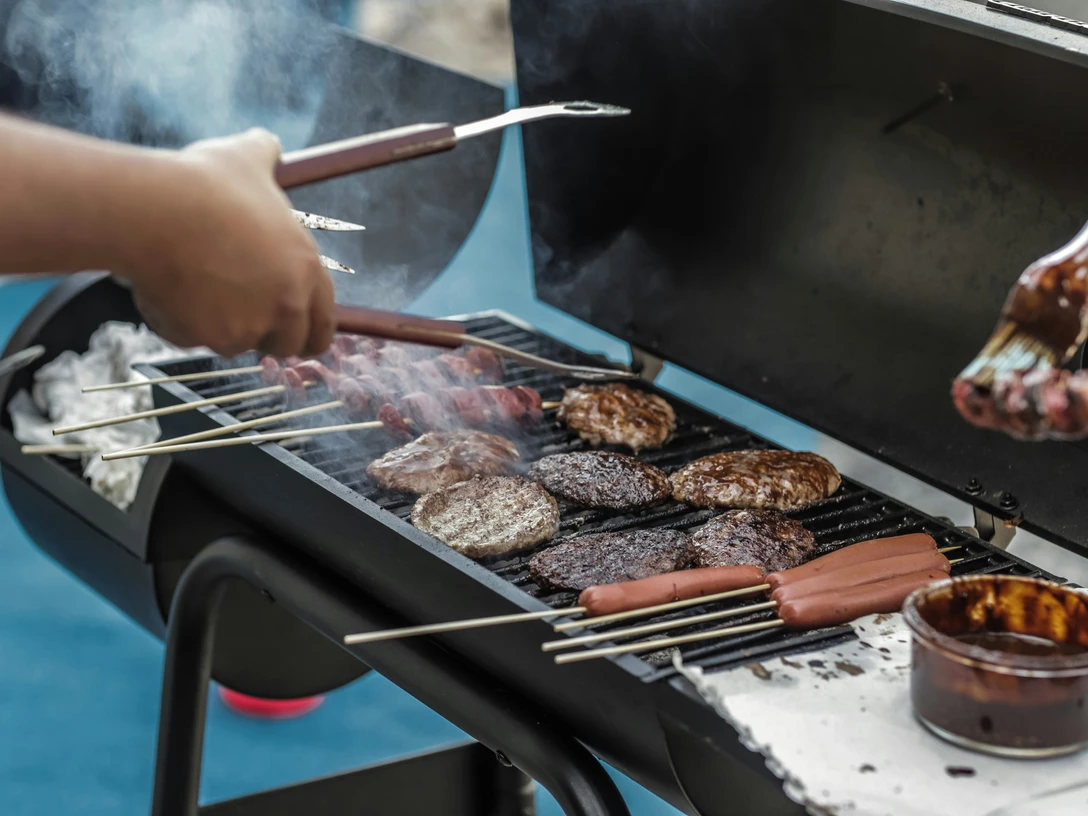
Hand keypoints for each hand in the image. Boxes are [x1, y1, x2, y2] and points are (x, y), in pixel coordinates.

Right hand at [123, 128, 334, 357]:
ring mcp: (245, 326)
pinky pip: (192, 338)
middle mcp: (285, 305)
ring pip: (235, 342)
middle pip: (286, 345)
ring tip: (196, 281)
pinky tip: (167, 286)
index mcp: (307, 271)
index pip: (324, 326)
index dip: (309, 332)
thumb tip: (268, 142)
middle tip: (238, 311)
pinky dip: (179, 322)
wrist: (155, 209)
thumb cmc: (205, 182)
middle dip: (265, 334)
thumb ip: (267, 154)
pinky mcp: (205, 337)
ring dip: (218, 324)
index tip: (294, 332)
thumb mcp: (247, 157)